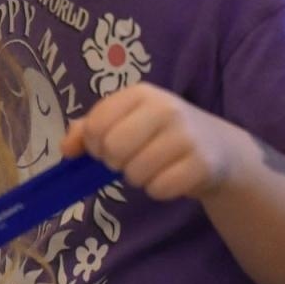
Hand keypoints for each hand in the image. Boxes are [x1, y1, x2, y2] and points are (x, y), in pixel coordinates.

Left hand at [60, 83, 242, 201]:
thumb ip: (88, 128)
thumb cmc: (160, 132)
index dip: (94, 144)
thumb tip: (67, 148)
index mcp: (141, 93)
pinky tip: (171, 176)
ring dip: (138, 178)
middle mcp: (165, 109)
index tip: (106, 146)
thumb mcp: (126, 119)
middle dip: (115, 162)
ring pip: (135, 173)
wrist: (218, 147)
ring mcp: (186, 136)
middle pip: (113, 149)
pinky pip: (159, 189)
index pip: (96, 125)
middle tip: (130, 159)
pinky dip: (159, 190)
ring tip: (154, 166)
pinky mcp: (201, 165)